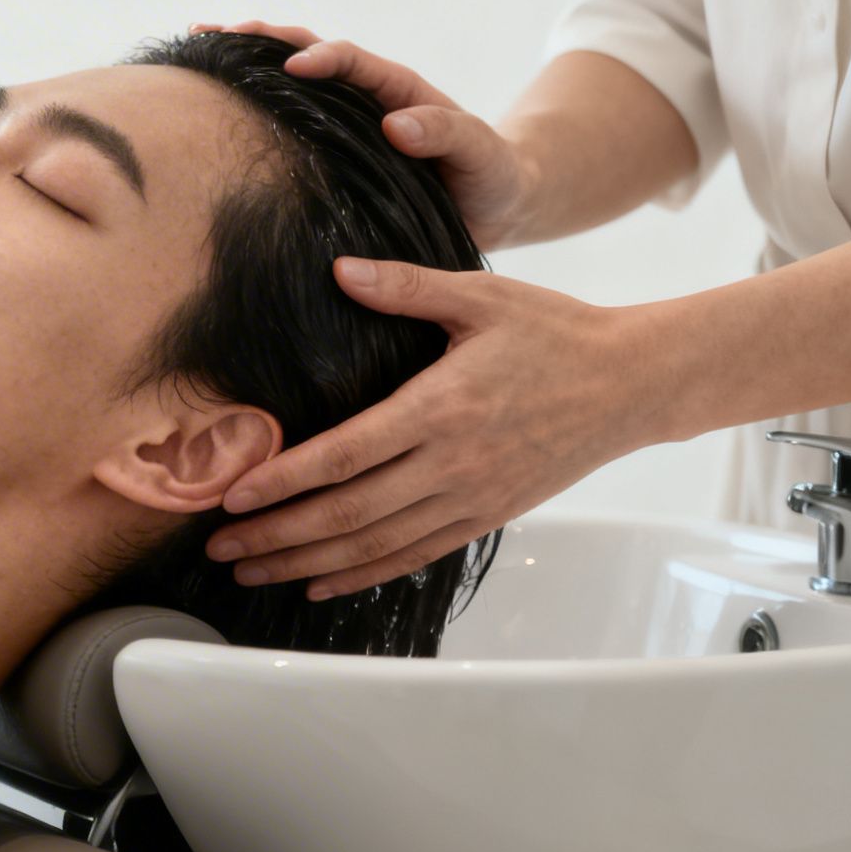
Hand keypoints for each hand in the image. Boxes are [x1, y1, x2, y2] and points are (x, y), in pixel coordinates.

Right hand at [189, 21, 536, 249]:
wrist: (496, 201)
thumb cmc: (490, 175)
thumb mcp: (479, 154)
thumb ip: (446, 134)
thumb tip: (396, 124)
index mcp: (397, 91)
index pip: (352, 62)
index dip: (321, 58)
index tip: (290, 68)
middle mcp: (365, 97)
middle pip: (306, 52)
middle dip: (261, 40)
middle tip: (213, 33)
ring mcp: (345, 119)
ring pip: (289, 80)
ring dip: (246, 61)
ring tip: (200, 48)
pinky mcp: (333, 148)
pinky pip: (289, 119)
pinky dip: (252, 103)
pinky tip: (215, 105)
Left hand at [204, 257, 657, 596]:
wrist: (631, 383)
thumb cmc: (554, 333)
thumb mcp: (481, 297)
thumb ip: (406, 286)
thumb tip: (340, 269)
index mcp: (441, 408)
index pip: (346, 454)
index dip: (284, 480)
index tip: (233, 495)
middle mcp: (452, 463)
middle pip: (348, 513)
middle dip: (277, 534)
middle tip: (219, 548)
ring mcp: (471, 498)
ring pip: (375, 545)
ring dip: (307, 562)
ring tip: (251, 572)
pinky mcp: (485, 518)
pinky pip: (414, 556)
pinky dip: (363, 575)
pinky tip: (319, 582)